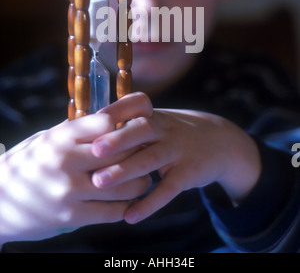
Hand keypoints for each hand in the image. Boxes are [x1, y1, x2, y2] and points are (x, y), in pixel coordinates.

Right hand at [0, 112, 149, 243]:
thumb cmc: (29, 163)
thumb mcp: (47, 139)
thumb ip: (77, 132)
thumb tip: (114, 121)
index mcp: (61, 136)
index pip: (106, 122)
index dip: (127, 123)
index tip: (139, 125)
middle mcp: (65, 160)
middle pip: (120, 152)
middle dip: (140, 152)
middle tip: (150, 152)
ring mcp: (68, 190)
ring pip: (122, 185)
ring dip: (140, 182)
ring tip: (145, 178)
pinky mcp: (70, 216)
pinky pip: (111, 211)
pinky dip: (126, 206)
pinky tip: (130, 200)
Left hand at [91, 93, 261, 223]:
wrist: (219, 141)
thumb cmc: (173, 133)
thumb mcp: (156, 121)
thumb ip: (128, 124)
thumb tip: (85, 134)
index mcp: (153, 115)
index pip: (135, 104)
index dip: (115, 110)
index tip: (91, 121)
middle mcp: (165, 129)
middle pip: (141, 129)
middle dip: (117, 139)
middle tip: (94, 151)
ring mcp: (179, 150)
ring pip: (150, 159)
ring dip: (125, 171)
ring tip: (99, 182)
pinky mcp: (189, 172)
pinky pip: (169, 189)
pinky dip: (150, 203)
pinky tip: (130, 215)